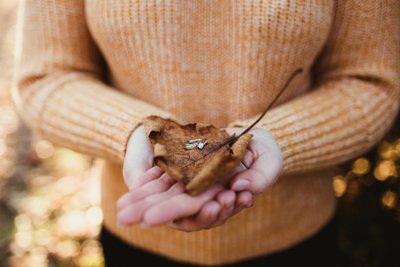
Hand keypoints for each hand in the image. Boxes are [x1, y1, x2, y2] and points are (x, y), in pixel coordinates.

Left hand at [117, 126, 281, 230]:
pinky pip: (164, 180)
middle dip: (151, 212)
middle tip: (125, 218)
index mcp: (223, 195)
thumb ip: (261, 177)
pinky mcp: (185, 169)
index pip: (199, 208)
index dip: (176, 212)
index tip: (151, 218)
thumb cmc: (264, 151)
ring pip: (165, 196)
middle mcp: (205, 193)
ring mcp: (194, 182)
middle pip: (176, 206)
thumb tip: (240, 188)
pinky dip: (146, 187)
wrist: (254, 138)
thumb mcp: (269, 161)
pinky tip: (129, 196)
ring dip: (143, 203)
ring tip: (121, 211)